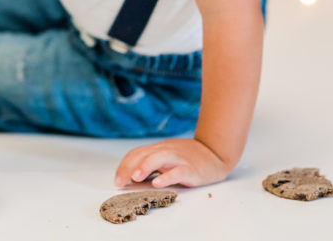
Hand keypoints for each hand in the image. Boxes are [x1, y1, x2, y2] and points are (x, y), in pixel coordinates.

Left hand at [113, 138, 231, 187]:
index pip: (137, 153)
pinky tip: (158, 183)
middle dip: (129, 167)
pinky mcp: (191, 169)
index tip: (117, 179)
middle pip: (144, 154)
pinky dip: (167, 176)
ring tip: (135, 177)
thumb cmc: (188, 158)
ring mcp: (179, 159)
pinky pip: (178, 171)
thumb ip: (151, 163)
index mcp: (159, 149)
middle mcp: (166, 151)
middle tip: (120, 181)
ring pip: (159, 158)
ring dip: (145, 166)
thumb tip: (131, 176)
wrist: (215, 153)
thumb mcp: (167, 157)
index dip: (124, 165)